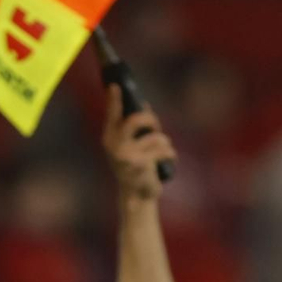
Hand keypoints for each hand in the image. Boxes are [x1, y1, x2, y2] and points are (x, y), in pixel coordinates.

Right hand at [102, 86, 176, 201]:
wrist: (137, 197)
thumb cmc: (136, 168)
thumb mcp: (130, 147)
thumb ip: (133, 128)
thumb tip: (143, 105)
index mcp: (109, 139)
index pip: (112, 114)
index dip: (114, 99)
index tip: (115, 85)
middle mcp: (115, 146)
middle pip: (137, 119)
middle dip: (151, 119)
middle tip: (156, 126)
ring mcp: (127, 156)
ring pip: (156, 137)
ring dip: (164, 143)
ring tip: (163, 153)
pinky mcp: (141, 164)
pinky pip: (164, 149)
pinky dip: (171, 154)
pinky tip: (170, 160)